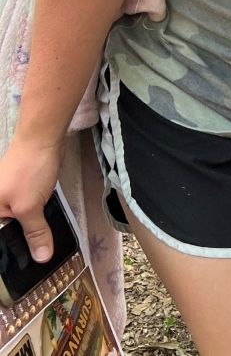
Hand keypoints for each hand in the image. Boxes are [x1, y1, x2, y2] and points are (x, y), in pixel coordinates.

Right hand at [0, 138, 64, 262]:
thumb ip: (34, 233)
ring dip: (26, 236)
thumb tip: (41, 258)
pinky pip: (22, 214)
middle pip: (5, 233)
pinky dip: (31, 223)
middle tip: (34, 266)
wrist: (41, 139)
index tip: (19, 275)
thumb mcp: (30, 206)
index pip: (0, 241)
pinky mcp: (19, 193)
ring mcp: (5, 199)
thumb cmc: (29, 171)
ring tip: (39, 254)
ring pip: (14, 224)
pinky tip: (41, 234)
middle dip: (18, 247)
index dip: (8, 254)